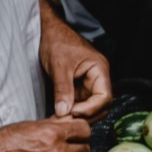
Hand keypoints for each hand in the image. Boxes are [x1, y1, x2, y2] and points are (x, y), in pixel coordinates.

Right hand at [0, 117, 91, 151]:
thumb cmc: (5, 141)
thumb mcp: (32, 125)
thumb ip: (55, 124)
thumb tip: (70, 122)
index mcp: (53, 135)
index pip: (85, 131)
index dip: (81, 130)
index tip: (76, 131)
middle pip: (85, 151)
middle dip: (79, 146)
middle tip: (69, 144)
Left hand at [38, 0, 112, 119]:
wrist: (47, 31)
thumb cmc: (57, 41)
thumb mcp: (59, 66)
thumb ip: (63, 89)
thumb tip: (64, 112)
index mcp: (99, 69)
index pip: (105, 97)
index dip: (91, 108)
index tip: (73, 112)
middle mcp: (97, 78)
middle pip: (101, 105)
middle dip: (86, 115)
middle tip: (66, 119)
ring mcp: (88, 83)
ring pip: (90, 107)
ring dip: (78, 114)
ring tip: (61, 118)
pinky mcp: (78, 87)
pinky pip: (80, 103)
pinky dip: (72, 110)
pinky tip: (60, 113)